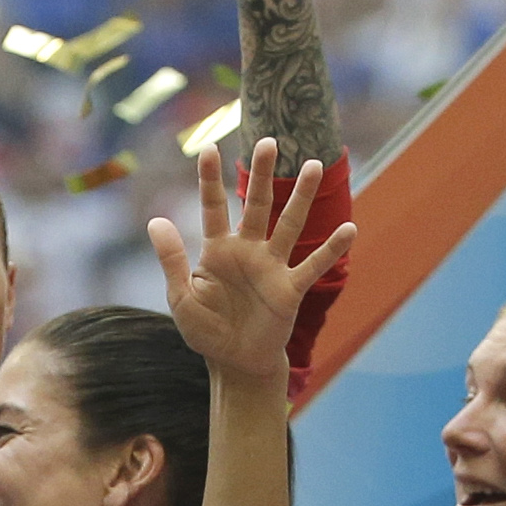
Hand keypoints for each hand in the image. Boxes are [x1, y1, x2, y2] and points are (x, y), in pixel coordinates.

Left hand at [146, 136, 350, 379]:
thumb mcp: (181, 297)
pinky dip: (331, 249)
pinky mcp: (290, 288)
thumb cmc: (206, 331)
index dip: (209, 179)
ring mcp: (272, 266)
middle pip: (257, 204)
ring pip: (289, 224)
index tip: (207, 148)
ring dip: (302, 196)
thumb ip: (172, 260)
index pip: (213, 206)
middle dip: (262, 174)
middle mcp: (248, 250)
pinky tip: (349, 228)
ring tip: (314, 165)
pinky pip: (313, 265)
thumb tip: (155, 221)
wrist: (234, 363)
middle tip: (269, 142)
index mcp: (218, 249)